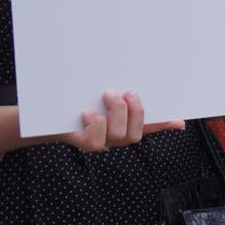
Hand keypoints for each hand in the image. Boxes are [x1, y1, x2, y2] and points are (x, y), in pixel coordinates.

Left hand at [60, 91, 182, 152]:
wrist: (43, 116)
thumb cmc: (74, 103)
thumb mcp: (96, 94)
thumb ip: (116, 92)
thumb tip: (130, 79)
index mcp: (122, 125)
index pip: (150, 128)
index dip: (165, 126)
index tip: (180, 121)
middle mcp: (114, 139)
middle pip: (135, 134)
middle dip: (134, 110)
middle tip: (124, 92)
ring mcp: (100, 144)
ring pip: (119, 135)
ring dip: (116, 111)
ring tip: (106, 94)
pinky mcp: (84, 144)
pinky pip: (96, 139)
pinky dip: (95, 122)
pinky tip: (86, 113)